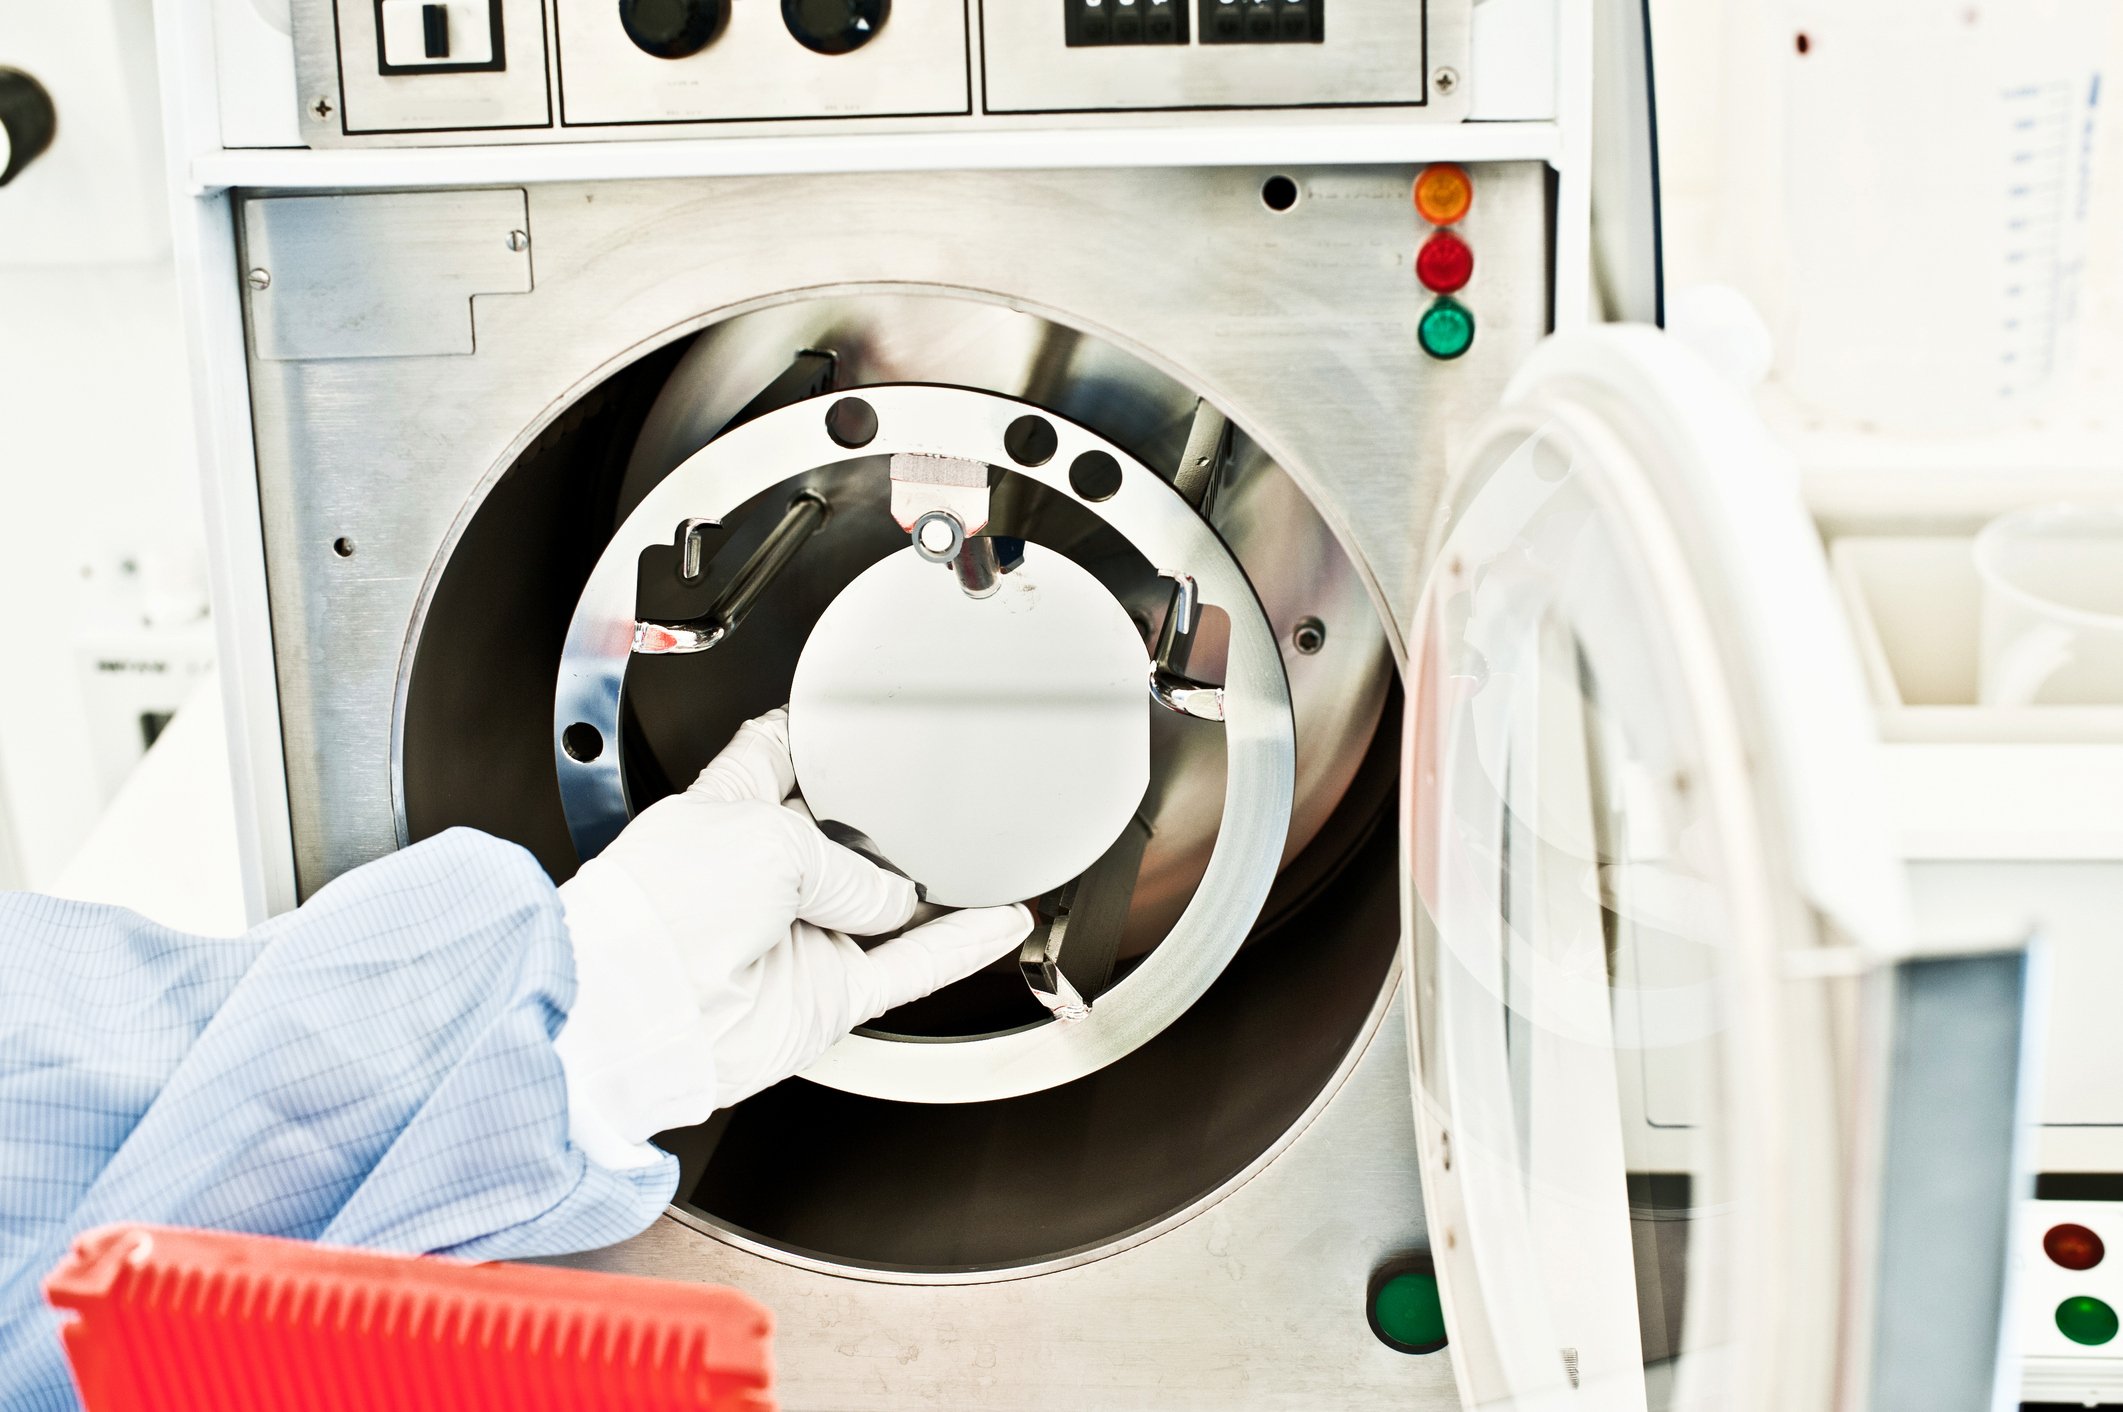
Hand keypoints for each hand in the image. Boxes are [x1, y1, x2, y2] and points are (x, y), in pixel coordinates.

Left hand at [553, 710, 1030, 1163]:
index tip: (851, 714)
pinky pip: (910, 968)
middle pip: (842, 837)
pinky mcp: (827, 996)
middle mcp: (760, 875)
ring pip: (887, 907)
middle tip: (937, 799)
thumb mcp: (765, 838)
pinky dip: (959, 947)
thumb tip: (893, 899)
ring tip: (986, 856)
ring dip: (937, 886)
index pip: (772, 755)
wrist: (640, 1013)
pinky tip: (998, 922)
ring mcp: (797, 937)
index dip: (811, 731)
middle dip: (887, 819)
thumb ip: (846, 861)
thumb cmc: (661, 913)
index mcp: (725, 811)